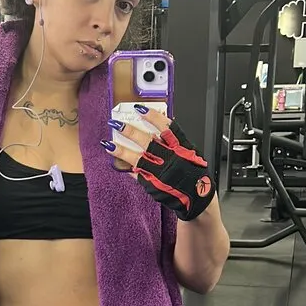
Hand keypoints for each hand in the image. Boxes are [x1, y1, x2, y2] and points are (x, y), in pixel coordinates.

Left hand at [101, 106, 215, 221]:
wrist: (197, 196)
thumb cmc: (193, 171)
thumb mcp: (189, 151)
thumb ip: (175, 140)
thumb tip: (160, 124)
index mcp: (182, 146)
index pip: (166, 127)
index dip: (152, 116)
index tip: (139, 109)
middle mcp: (171, 158)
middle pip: (147, 142)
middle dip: (130, 132)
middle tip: (116, 124)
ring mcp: (161, 172)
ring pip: (138, 159)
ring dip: (122, 151)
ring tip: (108, 144)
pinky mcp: (153, 184)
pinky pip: (137, 174)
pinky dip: (127, 168)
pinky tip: (116, 163)